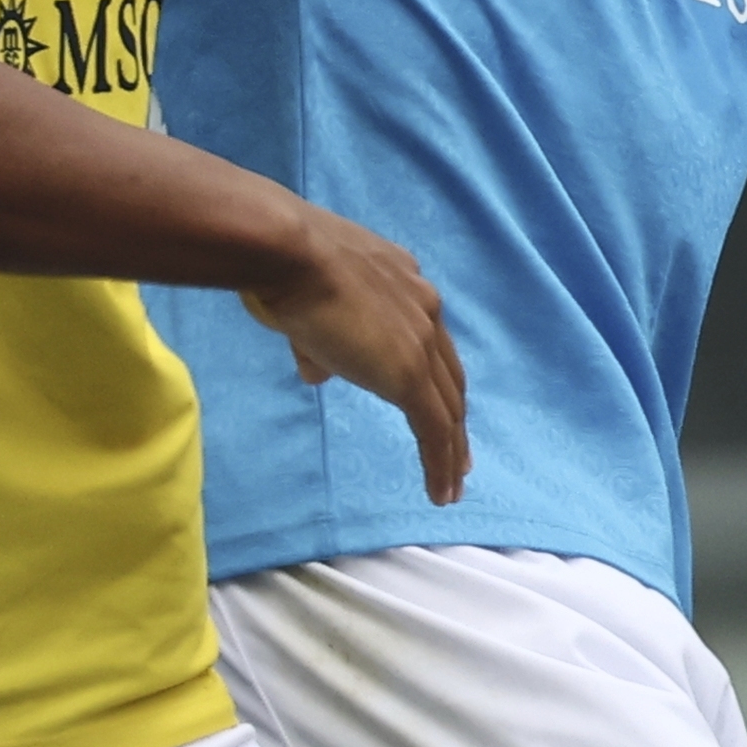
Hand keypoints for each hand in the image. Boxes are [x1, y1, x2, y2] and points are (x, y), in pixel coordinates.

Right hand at [242, 207, 468, 502]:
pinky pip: (434, 428)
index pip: (431, 341)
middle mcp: (425, 308)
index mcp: (406, 283)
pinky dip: (440, 463)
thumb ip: (321, 341)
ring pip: (448, 407)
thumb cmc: (286, 268)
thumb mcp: (309, 301)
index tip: (439, 407)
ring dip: (453, 450)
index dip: (437, 379)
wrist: (291, 255)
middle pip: (449, 377)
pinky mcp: (409, 373)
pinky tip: (440, 492)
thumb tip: (319, 373)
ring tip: (453, 486)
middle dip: (454, 418)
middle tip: (460, 456)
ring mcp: (421, 341)